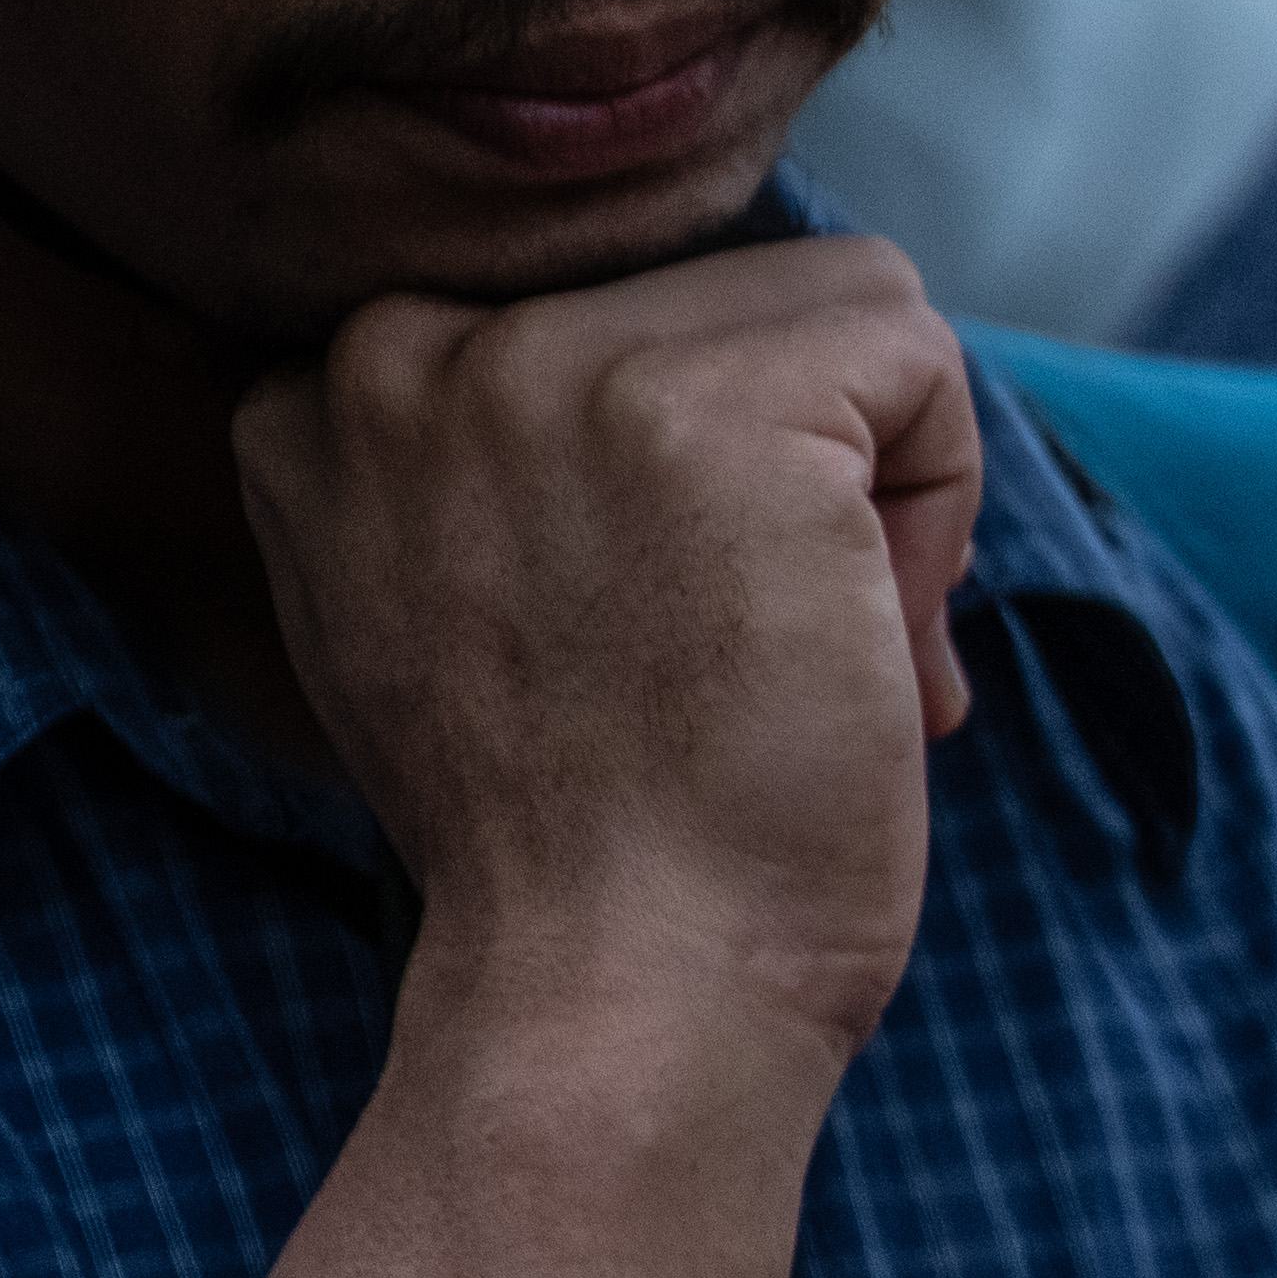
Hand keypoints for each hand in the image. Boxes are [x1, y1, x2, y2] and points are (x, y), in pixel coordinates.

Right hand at [233, 236, 976, 1084]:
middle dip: (806, 467)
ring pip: (845, 302)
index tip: (657, 630)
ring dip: (881, 484)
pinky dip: (946, 502)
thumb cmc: (580, 840)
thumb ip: (510, 459)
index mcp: (330, 394)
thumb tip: (693, 357)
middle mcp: (402, 348)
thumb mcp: (459, 602)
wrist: (613, 988)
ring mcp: (542, 365)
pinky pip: (920, 354)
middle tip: (755, 658)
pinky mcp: (701, 404)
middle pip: (738, 289)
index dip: (700, 463)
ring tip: (804, 652)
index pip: (614, 305)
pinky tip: (859, 647)